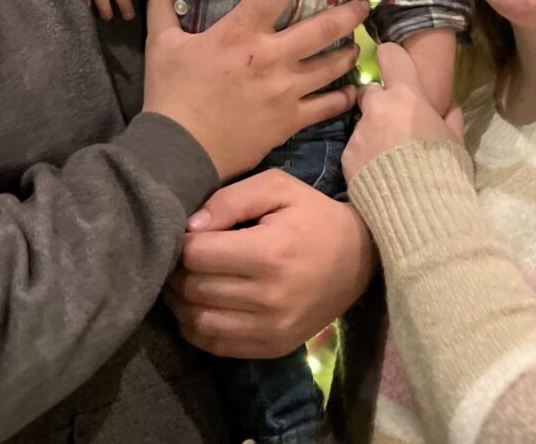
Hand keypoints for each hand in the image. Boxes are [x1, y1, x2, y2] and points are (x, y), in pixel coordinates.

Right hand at [143, 0, 367, 179]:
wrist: (179, 151)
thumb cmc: (171, 95)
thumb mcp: (161, 45)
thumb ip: (162, 9)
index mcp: (240, 33)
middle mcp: (270, 57)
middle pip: (323, 27)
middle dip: (350, 13)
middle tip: (365, 4)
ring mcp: (285, 91)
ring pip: (332, 66)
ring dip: (349, 52)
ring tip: (357, 44)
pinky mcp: (289, 121)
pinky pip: (327, 106)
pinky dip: (343, 96)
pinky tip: (352, 90)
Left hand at [164, 170, 375, 358]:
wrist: (359, 257)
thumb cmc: (313, 214)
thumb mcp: (277, 187)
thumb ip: (230, 199)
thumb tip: (190, 227)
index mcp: (268, 253)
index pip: (197, 255)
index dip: (181, 241)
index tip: (185, 232)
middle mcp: (269, 297)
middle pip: (194, 289)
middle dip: (176, 270)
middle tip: (176, 255)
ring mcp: (271, 329)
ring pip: (197, 322)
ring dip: (179, 301)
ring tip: (181, 279)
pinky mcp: (273, 347)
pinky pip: (216, 345)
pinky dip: (195, 327)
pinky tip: (196, 305)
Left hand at [342, 42, 463, 182]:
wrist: (420, 210)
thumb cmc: (444, 169)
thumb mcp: (455, 141)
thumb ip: (450, 119)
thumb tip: (450, 109)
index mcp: (406, 96)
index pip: (390, 55)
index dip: (391, 59)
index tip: (393, 68)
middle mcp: (377, 107)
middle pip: (370, 92)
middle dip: (379, 104)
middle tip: (394, 126)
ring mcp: (358, 132)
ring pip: (362, 123)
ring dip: (372, 133)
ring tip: (388, 160)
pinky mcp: (346, 156)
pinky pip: (354, 148)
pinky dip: (363, 157)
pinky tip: (377, 174)